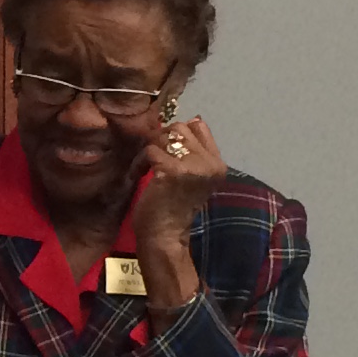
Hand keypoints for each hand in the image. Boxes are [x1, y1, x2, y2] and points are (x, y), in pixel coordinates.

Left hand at [128, 116, 225, 316]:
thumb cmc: (172, 208)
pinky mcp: (173, 171)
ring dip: (149, 151)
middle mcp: (210, 164)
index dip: (178, 135)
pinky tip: (140, 176)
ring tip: (147, 170)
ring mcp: (194, 167)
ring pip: (164, 136)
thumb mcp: (191, 175)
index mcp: (217, 164)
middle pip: (179, 128)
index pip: (199, 126)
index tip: (167, 153)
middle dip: (161, 141)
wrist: (165, 237)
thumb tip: (193, 119)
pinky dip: (140, 162)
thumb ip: (193, 151)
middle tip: (154, 162)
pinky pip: (150, 150)